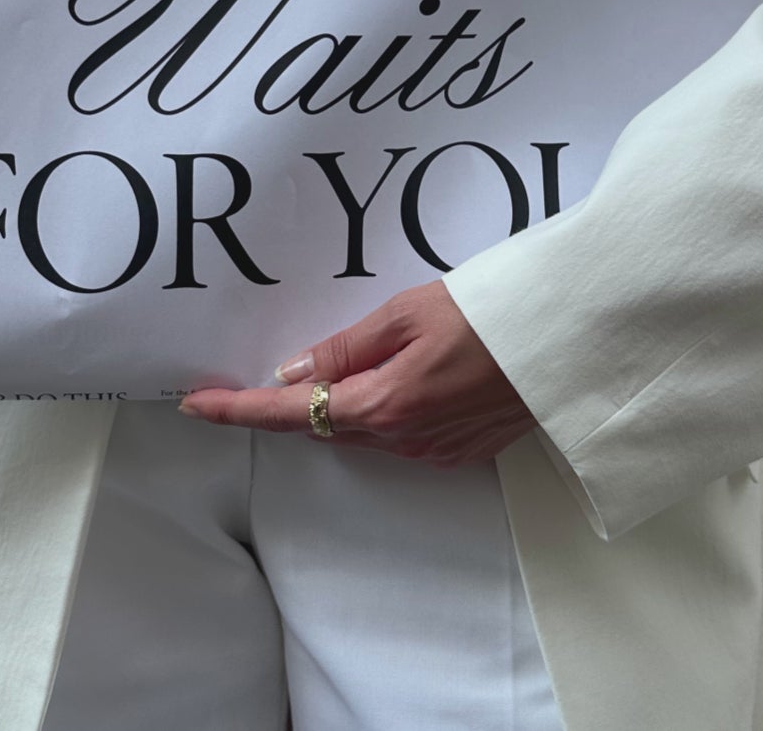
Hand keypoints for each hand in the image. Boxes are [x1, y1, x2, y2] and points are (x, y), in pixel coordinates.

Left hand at [176, 279, 537, 468]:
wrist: (568, 338)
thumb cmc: (490, 311)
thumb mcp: (406, 312)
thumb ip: (345, 348)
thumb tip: (293, 372)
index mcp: (383, 403)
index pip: (290, 413)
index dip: (237, 409)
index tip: (194, 404)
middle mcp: (404, 439)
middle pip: (325, 425)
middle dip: (289, 403)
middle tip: (247, 378)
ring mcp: (434, 451)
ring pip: (364, 428)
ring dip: (345, 401)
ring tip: (354, 357)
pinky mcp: (460, 451)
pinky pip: (402, 434)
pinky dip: (386, 408)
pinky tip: (405, 374)